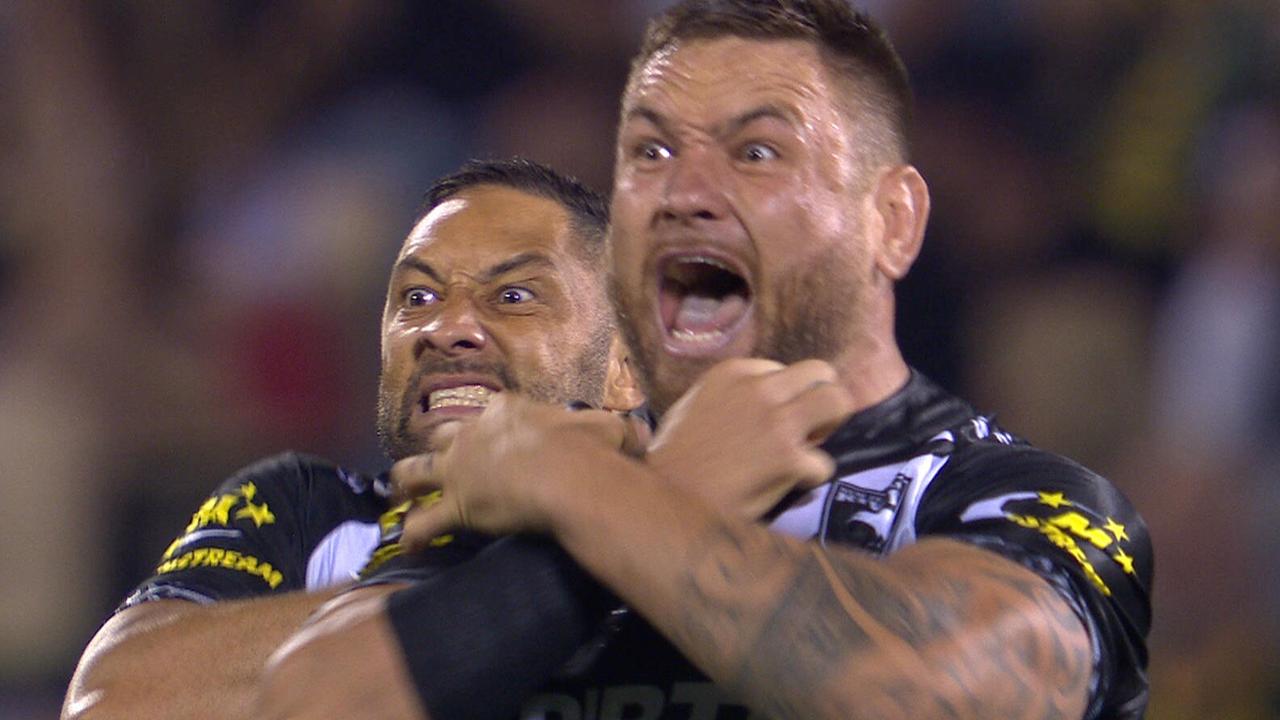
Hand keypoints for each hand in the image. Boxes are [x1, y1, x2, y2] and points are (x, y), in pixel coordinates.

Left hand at [391, 394, 641, 548]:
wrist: (568, 477)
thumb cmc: (591, 450)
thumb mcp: (611, 430)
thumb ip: (621, 431)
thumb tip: (643, 436)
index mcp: (508, 410)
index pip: (491, 414)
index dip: (490, 427)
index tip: (497, 441)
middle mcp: (474, 433)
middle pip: (443, 436)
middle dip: (440, 447)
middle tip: (442, 461)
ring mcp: (459, 469)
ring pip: (415, 471)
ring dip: (406, 481)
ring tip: (399, 492)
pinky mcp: (455, 506)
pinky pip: (423, 524)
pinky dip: (412, 536)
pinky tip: (407, 548)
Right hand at [645, 358, 853, 520]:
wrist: (665, 500)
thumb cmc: (674, 459)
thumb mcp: (696, 406)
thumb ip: (733, 395)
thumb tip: (767, 399)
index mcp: (734, 372)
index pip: (786, 370)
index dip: (787, 397)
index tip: (775, 420)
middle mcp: (760, 388)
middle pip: (821, 374)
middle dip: (820, 401)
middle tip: (809, 429)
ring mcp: (777, 420)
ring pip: (838, 403)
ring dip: (827, 429)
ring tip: (806, 451)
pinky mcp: (789, 457)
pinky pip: (824, 463)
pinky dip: (809, 479)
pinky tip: (783, 487)